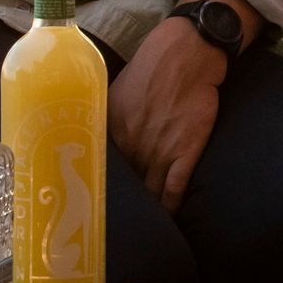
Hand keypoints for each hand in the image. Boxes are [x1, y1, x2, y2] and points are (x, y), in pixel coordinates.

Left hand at [109, 15, 226, 213]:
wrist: (187, 52)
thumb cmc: (151, 66)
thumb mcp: (116, 91)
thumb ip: (106, 118)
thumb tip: (95, 134)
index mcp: (112, 129)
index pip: (103, 169)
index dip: (101, 188)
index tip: (95, 203)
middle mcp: (133, 144)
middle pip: (127, 185)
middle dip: (124, 205)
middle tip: (118, 224)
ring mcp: (160, 149)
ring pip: (149, 191)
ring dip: (146, 212)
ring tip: (142, 230)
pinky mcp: (186, 150)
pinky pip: (174, 187)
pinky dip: (170, 207)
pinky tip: (167, 221)